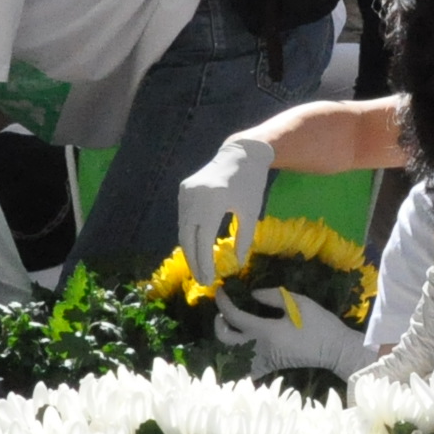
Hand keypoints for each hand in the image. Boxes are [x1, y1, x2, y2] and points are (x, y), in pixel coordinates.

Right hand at [178, 135, 278, 283]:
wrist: (241, 153)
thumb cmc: (251, 183)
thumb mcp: (251, 212)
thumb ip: (244, 238)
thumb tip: (237, 263)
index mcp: (212, 202)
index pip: (203, 241)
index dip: (204, 263)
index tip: (209, 280)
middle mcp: (193, 197)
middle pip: (188, 238)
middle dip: (194, 262)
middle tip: (202, 280)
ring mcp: (185, 193)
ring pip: (183, 230)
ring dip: (190, 250)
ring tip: (200, 269)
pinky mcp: (183, 190)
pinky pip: (183, 219)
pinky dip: (189, 235)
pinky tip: (195, 249)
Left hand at [213, 287, 374, 378]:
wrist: (334, 349)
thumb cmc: (319, 324)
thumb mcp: (298, 302)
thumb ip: (272, 297)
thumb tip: (253, 295)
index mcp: (265, 331)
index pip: (233, 316)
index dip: (223, 302)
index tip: (220, 291)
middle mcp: (259, 348)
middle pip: (225, 340)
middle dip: (218, 323)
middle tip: (223, 311)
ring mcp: (264, 360)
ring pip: (232, 356)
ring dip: (226, 341)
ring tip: (231, 328)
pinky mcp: (271, 366)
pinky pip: (246, 369)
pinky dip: (238, 361)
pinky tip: (241, 349)